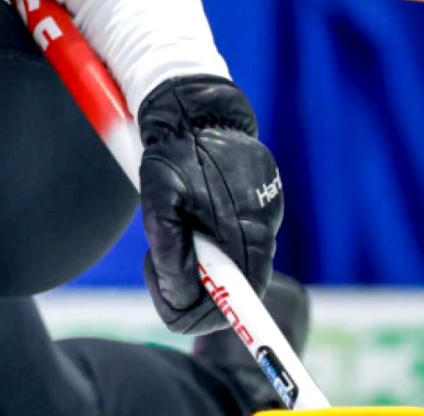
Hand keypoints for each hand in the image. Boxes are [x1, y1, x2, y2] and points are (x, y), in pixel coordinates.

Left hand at [137, 76, 282, 334]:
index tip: (179, 313)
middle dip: (193, 289)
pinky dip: (210, 241)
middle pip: (235, 289)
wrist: (195, 109)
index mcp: (246, 230)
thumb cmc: (173, 152)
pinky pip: (237, 241)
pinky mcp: (262, 204)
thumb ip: (169, 249)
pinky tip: (190, 217)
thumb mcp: (158, 200)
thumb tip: (182, 292)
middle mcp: (265, 228)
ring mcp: (267, 215)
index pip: (239, 299)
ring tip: (170, 230)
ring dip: (199, 263)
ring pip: (233, 266)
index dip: (210, 314)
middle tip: (156, 265)